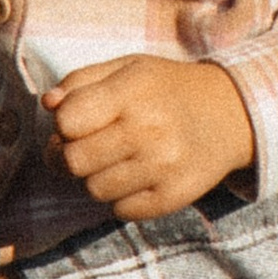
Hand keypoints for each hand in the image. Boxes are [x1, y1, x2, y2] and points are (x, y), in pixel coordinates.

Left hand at [43, 55, 253, 220]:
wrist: (231, 114)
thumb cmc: (167, 88)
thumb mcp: (128, 68)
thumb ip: (81, 81)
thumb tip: (46, 104)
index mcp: (133, 90)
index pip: (68, 120)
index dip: (63, 123)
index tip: (77, 121)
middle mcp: (150, 129)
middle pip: (74, 161)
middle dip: (71, 155)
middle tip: (86, 146)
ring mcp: (164, 166)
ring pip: (94, 189)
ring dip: (96, 177)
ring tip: (117, 159)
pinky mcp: (174, 197)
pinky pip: (121, 210)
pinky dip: (122, 196)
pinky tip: (138, 175)